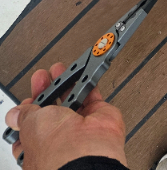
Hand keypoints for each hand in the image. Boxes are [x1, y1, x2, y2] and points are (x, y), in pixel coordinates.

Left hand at [4, 63, 127, 169]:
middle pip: (52, 110)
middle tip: (44, 77)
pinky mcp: (98, 116)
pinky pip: (92, 95)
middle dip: (48, 91)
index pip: (31, 127)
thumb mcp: (31, 124)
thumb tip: (14, 114)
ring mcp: (80, 127)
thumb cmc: (55, 148)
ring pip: (72, 100)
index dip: (30, 111)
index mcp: (37, 146)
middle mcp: (59, 138)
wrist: (86, 152)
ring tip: (60, 69)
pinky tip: (82, 72)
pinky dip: (89, 82)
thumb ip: (24, 115)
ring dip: (67, 84)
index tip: (29, 97)